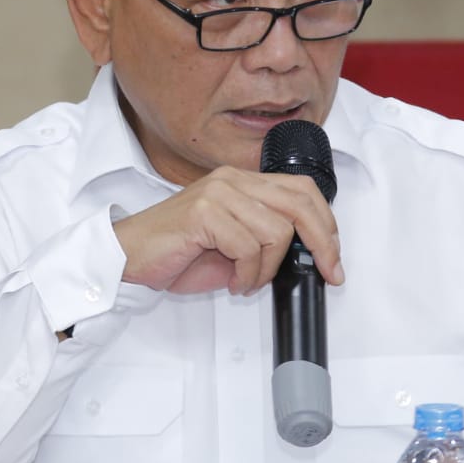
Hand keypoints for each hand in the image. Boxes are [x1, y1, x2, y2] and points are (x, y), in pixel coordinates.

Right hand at [111, 166, 343, 295]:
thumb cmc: (178, 252)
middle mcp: (232, 180)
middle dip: (322, 243)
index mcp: (242, 181)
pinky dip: (247, 274)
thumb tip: (307, 255)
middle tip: (326, 271)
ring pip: (276, 231)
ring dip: (268, 268)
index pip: (303, 189)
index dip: (326, 224)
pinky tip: (233, 282)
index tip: (333, 257)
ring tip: (248, 280)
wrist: (130, 256)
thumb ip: (267, 240)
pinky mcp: (204, 212)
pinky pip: (249, 246)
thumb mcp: (234, 244)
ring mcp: (219, 193)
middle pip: (300, 203)